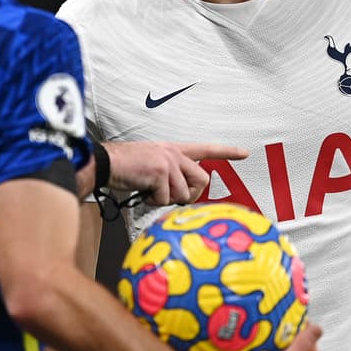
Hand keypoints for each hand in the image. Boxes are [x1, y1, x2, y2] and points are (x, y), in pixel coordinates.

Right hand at [105, 141, 248, 204]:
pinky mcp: (160, 172)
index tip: (244, 153)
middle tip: (171, 197)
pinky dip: (153, 201)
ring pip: (183, 194)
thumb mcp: (153, 165)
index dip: (226, 152)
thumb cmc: (125, 167)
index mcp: (174, 149)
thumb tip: (182, 193)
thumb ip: (171, 174)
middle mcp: (174, 153)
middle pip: (202, 181)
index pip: (205, 149)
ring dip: (166, 200)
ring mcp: (168, 162)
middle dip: (189, 195)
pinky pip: (166, 198)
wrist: (106, 163)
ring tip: (149, 191)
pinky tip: (143, 192)